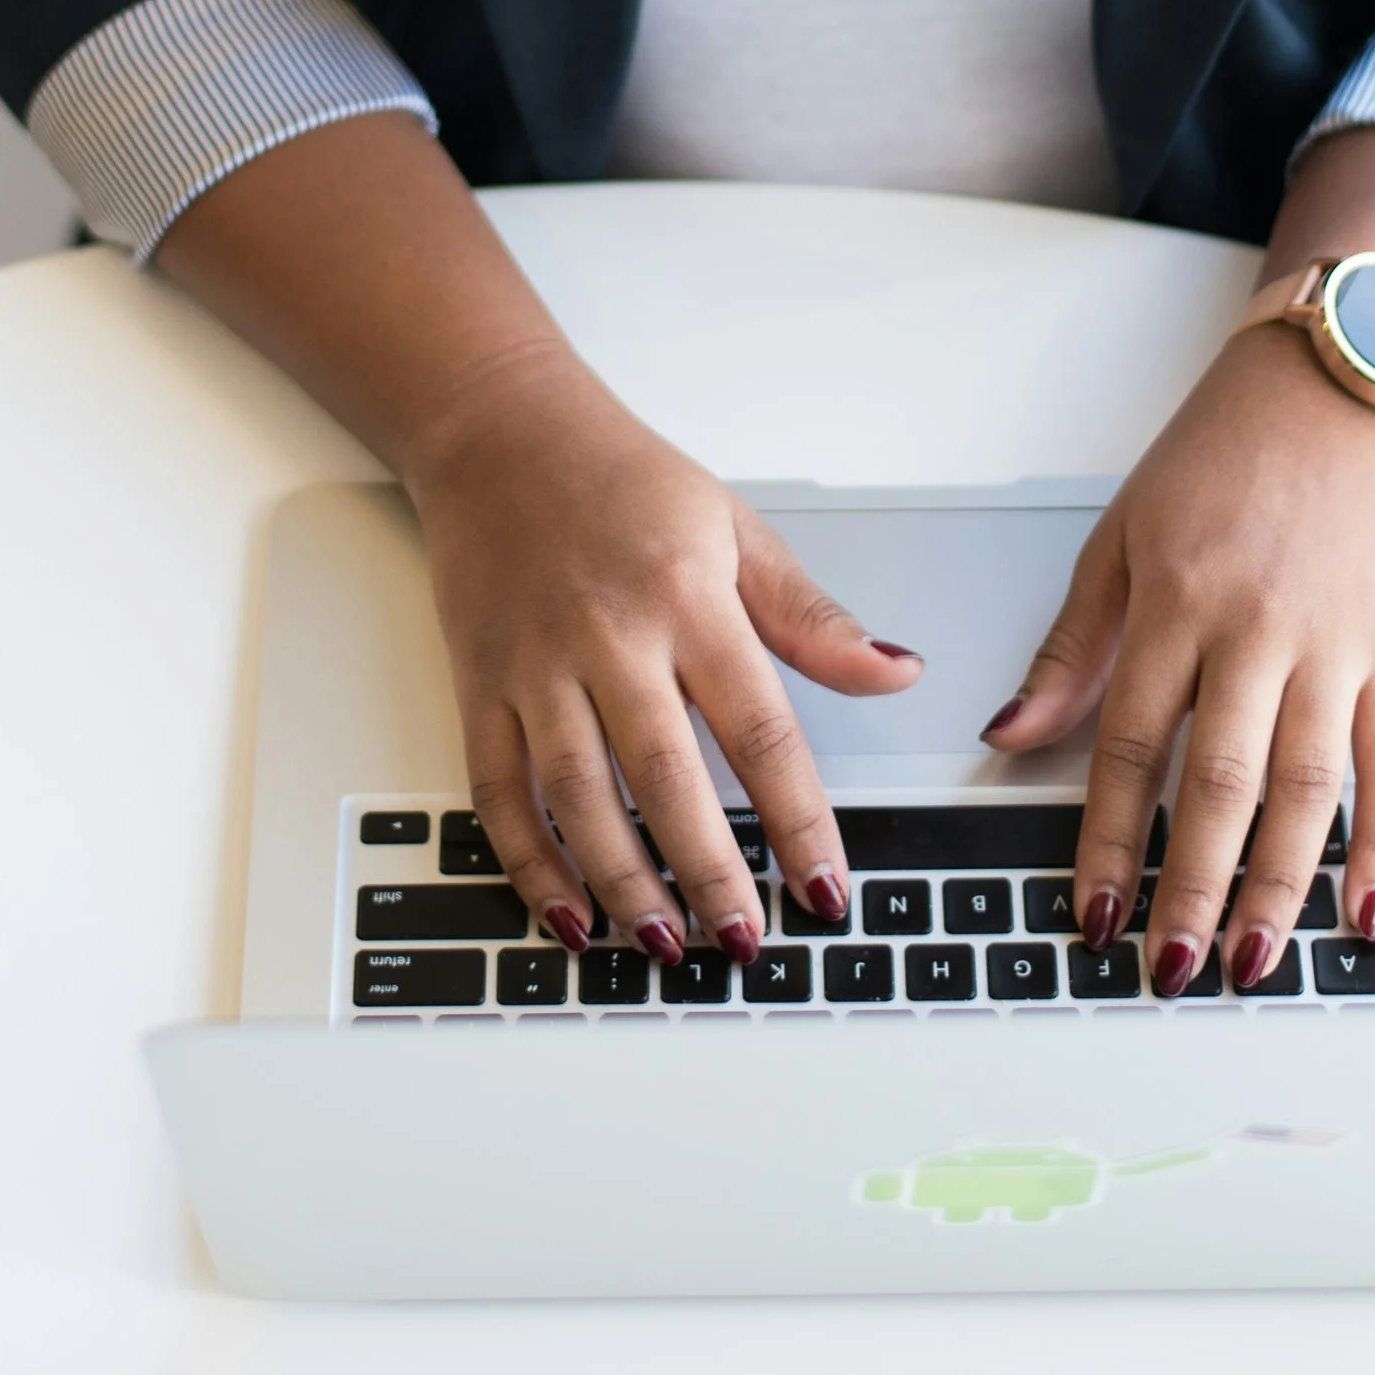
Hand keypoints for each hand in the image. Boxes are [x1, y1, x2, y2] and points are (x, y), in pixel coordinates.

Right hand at [404, 343, 921, 963]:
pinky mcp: (477, 683)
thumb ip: (811, 617)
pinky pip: (497, 789)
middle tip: (745, 941)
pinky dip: (529, 861)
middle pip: (664, 776)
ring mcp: (534, 664)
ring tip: (665, 942)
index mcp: (686, 598)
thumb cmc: (623, 481)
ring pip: (577, 796)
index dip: (797, 817)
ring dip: (622, 881)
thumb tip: (897, 671)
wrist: (499, 432)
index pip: (759, 726)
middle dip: (709, 871)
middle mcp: (608, 636)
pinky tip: (567, 913)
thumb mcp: (736, 529)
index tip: (825, 886)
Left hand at [983, 322, 1374, 992]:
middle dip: (1196, 888)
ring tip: (1256, 961)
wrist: (1330, 391)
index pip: (1132, 743)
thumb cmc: (1217, 459)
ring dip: (1283, 884)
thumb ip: (1071, 649)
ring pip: (1309, 784)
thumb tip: (1011, 735)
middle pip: (1223, 780)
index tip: (1094, 912)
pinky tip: (1367, 909)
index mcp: (1176, 599)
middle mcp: (1258, 626)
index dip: (1111, 838)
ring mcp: (1336, 642)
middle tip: (1173, 967)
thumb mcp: (1118, 538)